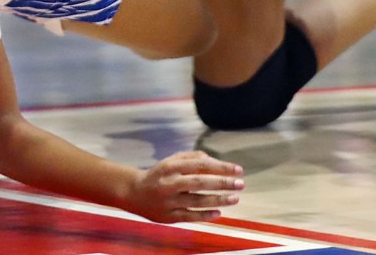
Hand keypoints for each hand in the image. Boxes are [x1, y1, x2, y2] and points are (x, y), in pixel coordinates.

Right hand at [127, 151, 243, 222]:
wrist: (134, 193)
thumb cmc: (159, 174)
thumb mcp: (171, 160)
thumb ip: (192, 158)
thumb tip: (213, 160)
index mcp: (172, 166)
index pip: (201, 164)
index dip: (221, 167)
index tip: (238, 170)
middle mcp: (170, 183)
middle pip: (200, 182)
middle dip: (223, 183)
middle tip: (241, 184)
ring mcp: (169, 201)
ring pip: (197, 200)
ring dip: (218, 199)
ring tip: (235, 198)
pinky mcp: (169, 217)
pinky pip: (190, 216)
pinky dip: (205, 215)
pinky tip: (219, 213)